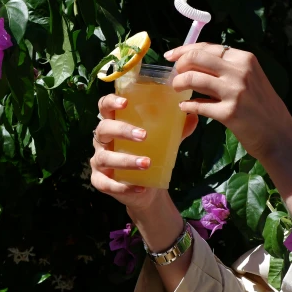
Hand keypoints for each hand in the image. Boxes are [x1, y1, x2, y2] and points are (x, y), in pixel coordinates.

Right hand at [90, 93, 197, 209]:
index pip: (104, 106)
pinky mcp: (100, 181)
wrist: (147, 189)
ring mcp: (98, 161)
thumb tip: (193, 116)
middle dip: (122, 130)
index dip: (111, 102)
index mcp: (114, 124)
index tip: (125, 102)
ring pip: (105, 157)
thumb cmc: (151, 156)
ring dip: (125, 160)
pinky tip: (139, 186)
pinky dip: (122, 186)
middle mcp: (103, 140)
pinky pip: (106, 183)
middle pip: (103, 129)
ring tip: (147, 163)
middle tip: (144, 136)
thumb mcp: (163, 141)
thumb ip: (176, 130)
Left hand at [165, 42, 291, 162]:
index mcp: (245, 59)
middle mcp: (240, 72)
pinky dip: (187, 106)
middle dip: (179, 65)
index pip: (208, 48)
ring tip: (177, 89)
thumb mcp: (251, 78)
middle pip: (196, 58)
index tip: (170, 56)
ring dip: (179, 83)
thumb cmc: (262, 106)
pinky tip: (185, 107)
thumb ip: (228, 68)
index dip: (184, 50)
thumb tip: (194, 61)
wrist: (279, 135)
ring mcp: (234, 92)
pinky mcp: (229, 113)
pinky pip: (198, 105)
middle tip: (174, 75)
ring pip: (193, 78)